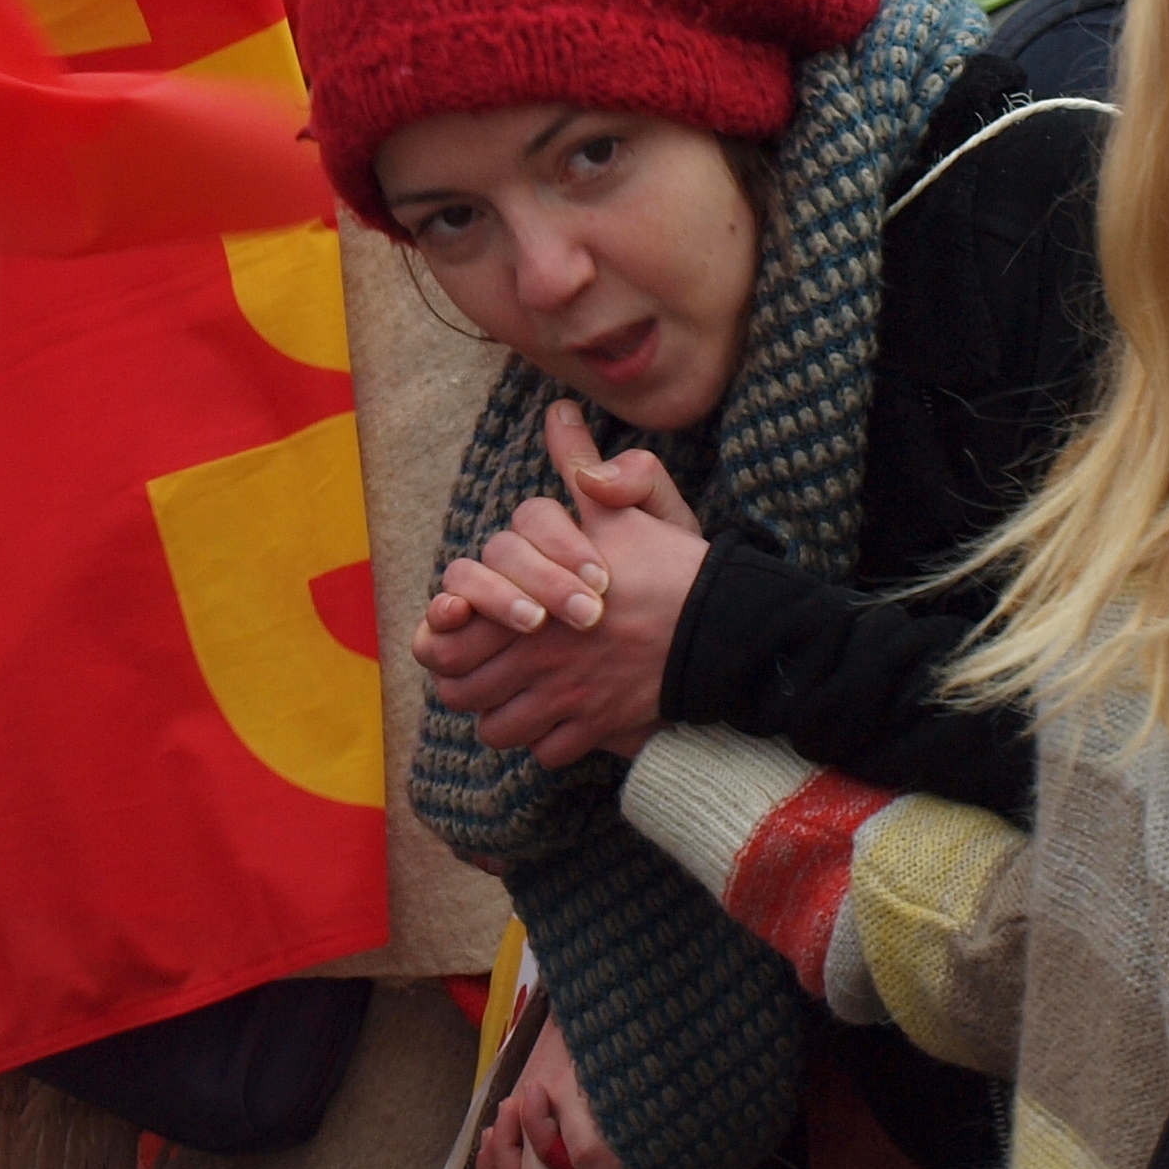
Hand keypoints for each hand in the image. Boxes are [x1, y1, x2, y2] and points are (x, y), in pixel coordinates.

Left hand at [419, 404, 708, 766]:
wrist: (724, 627)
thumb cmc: (672, 569)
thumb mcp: (627, 507)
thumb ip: (584, 464)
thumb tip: (559, 416)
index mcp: (529, 599)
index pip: (450, 625)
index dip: (444, 626)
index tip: (455, 619)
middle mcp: (536, 653)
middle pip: (460, 686)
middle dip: (462, 678)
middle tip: (479, 665)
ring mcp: (564, 697)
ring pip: (496, 727)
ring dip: (497, 714)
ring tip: (512, 697)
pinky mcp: (595, 729)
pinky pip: (543, 752)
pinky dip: (541, 742)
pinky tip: (553, 721)